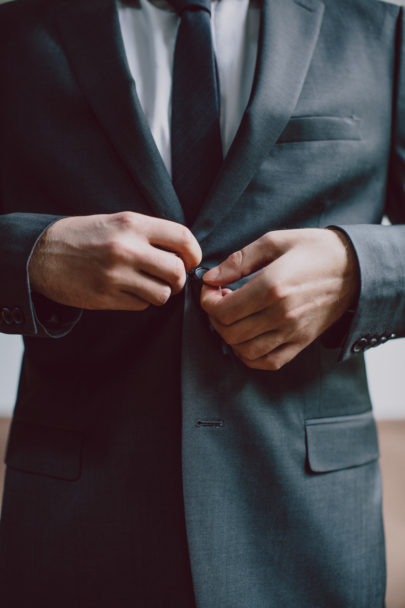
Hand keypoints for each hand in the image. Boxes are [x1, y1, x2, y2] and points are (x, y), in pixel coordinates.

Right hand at [29, 211, 201, 310]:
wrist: (41, 254)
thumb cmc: (84, 236)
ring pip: (163, 293)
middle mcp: (126, 248)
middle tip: (170, 278)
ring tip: (148, 285)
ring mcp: (115, 275)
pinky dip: (142, 301)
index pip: (182, 238)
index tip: (189, 260)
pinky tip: (128, 291)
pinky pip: (142, 305)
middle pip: (177, 271)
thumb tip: (184, 252)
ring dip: (161, 292)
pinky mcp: (106, 297)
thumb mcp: (116, 222)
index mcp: (131, 224)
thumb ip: (149, 234)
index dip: (193, 253)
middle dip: (179, 279)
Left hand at [201, 228, 358, 369]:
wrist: (355, 268)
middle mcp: (282, 314)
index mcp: (273, 286)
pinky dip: (249, 356)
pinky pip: (268, 362)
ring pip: (245, 351)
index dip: (207, 301)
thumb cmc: (314, 250)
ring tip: (233, 318)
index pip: (224, 310)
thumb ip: (239, 260)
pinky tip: (246, 339)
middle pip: (230, 332)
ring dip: (229, 337)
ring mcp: (293, 332)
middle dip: (215, 318)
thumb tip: (211, 277)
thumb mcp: (275, 241)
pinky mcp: (302, 342)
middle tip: (219, 301)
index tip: (210, 289)